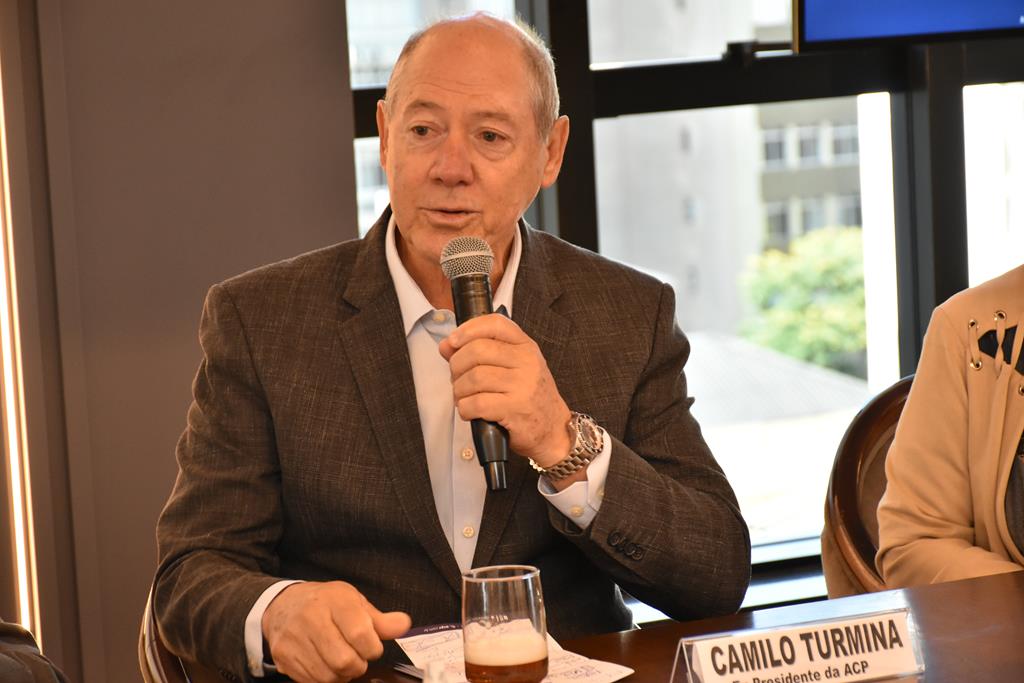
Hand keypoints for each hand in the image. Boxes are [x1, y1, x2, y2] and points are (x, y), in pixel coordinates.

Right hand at [261, 581, 410, 682]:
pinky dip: (325, 678)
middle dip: (358, 665)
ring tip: (342, 659)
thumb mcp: (354, 602)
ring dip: (342, 675)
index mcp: (334, 600)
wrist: (282, 606)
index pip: (360, 633)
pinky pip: (312, 681)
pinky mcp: (283, 658)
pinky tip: (326, 664)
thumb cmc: (325, 603)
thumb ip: (380, 619)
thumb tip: (404, 625)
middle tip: (358, 656)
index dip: (372, 647)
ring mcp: (294, 640)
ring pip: (328, 676)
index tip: (372, 646)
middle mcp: (311, 618)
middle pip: (344, 660)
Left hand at [439, 313, 571, 466]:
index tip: (453, 341)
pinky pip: (477, 403)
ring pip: (474, 378)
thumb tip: (446, 345)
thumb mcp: (512, 368)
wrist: (553, 429)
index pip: (496, 324)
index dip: (468, 329)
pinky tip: (470, 411)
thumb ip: (480, 353)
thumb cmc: (529, 397)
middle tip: (456, 378)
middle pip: (477, 351)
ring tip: (463, 397)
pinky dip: (465, 408)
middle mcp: (527, 362)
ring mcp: (523, 385)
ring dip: (459, 390)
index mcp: (526, 347)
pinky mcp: (515, 409)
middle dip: (457, 366)